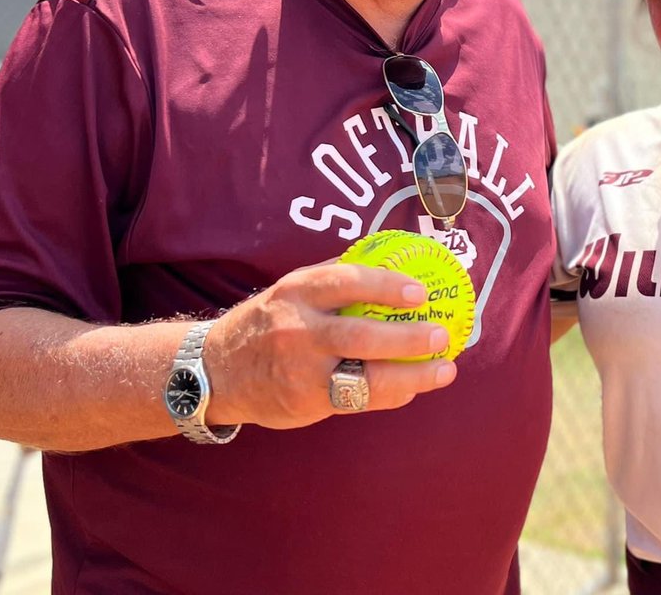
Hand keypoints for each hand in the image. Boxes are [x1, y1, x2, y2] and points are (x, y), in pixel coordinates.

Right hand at [203, 259, 456, 428]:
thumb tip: (390, 257)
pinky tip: (413, 387)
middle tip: (443, 334)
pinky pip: (357, 400)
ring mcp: (302, 370)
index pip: (347, 281)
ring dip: (412, 375)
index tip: (420, 292)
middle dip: (409, 337)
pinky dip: (390, 394)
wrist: (216, 371)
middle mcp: (298, 329)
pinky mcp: (306, 402)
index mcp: (298, 291)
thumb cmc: (268, 322)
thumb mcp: (290, 288)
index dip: (387, 285)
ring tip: (445, 369)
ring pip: (365, 376)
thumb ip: (334, 275)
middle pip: (362, 335)